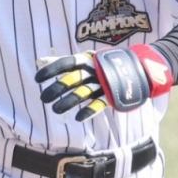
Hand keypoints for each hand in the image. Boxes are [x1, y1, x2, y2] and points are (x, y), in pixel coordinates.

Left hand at [35, 45, 172, 121]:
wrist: (140, 66)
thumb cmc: (105, 64)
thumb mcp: (86, 59)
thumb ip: (65, 62)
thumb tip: (41, 62)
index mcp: (87, 59)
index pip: (66, 62)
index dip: (51, 70)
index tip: (37, 79)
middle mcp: (94, 69)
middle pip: (73, 78)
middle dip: (57, 88)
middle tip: (43, 98)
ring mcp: (104, 82)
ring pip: (84, 92)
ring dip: (69, 101)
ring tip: (55, 110)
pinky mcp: (113, 94)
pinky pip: (100, 103)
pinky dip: (89, 110)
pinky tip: (78, 118)